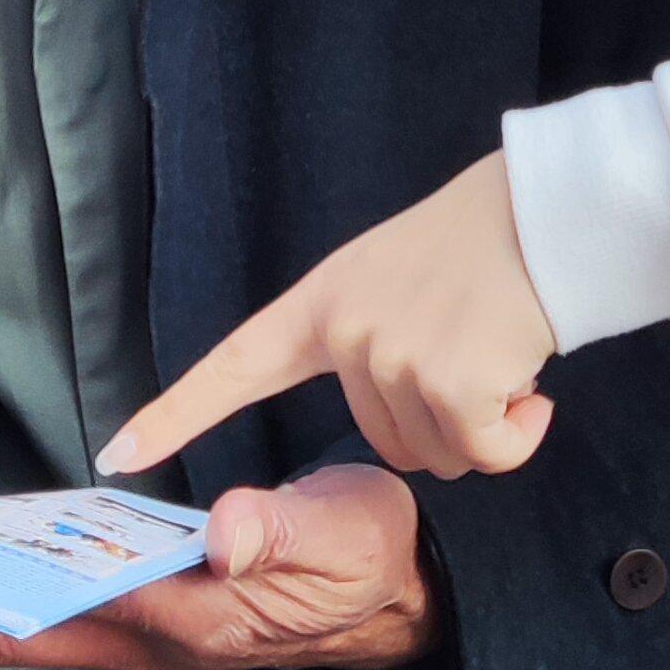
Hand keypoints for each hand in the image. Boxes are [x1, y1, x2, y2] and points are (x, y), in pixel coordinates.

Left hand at [0, 466, 434, 669]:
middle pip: (14, 625)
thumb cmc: (367, 558)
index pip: (45, 622)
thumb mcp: (338, 533)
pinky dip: (8, 558)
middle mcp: (149, 639)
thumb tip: (223, 533)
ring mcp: (146, 627)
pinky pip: (56, 592)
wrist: (402, 594)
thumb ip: (279, 531)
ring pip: (28, 611)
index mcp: (182, 624)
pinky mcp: (151, 605)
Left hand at [100, 153, 559, 481]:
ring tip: (499, 349)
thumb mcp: (393, 279)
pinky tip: (531, 386)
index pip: (234, 364)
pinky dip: (517, 437)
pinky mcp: (450, 384)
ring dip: (482, 423)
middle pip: (382, 440)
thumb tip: (403, 431)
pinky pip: (483, 456)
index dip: (176, 415)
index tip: (118, 453)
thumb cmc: (484, 245)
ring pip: (436, 454)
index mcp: (322, 303)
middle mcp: (346, 332)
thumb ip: (366, 343)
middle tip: (473, 345)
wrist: (551, 213)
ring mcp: (393, 357)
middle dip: (439, 416)